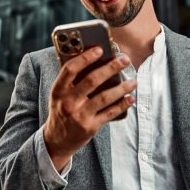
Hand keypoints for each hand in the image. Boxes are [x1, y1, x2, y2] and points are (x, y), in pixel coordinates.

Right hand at [44, 47, 136, 170]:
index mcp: (58, 90)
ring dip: (122, 88)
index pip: (70, 69)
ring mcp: (79, 116)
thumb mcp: (59, 95)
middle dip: (111, 68)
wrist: (56, 140)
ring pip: (105, 97)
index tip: (99, 49)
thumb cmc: (61, 111)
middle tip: (124, 59)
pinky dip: (122, 105)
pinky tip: (130, 98)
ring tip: (133, 81)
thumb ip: (71, 81)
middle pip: (92, 80)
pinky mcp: (90, 127)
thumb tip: (95, 62)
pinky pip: (110, 113)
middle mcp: (68, 102)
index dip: (85, 58)